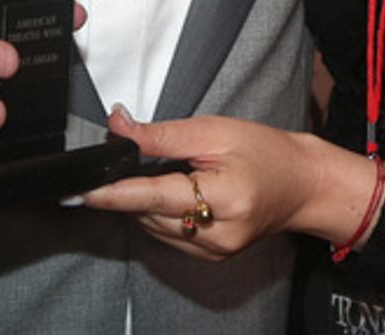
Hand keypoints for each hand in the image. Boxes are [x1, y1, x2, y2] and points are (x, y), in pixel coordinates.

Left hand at [81, 107, 381, 259]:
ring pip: (153, 225)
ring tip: (174, 170)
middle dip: (131, 185)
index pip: (154, 197)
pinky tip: (179, 190)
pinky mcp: (209, 257)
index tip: (80, 192)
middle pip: (148, 212)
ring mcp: (213, 252)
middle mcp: (216, 235)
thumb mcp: (215, 131)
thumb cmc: (266, 152)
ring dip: (145, 199)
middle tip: (134, 156)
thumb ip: (163, 133)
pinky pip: (167, 234)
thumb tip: (119, 127)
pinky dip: (161, 211)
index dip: (113, 194)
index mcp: (223, 199)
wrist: (303, 184)